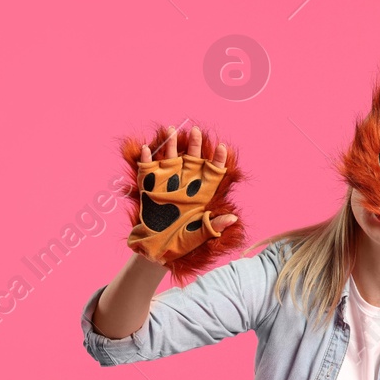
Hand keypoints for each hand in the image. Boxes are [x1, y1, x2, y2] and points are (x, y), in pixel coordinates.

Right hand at [126, 126, 239, 265]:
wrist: (157, 251)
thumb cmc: (181, 243)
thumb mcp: (199, 235)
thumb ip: (213, 226)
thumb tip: (233, 219)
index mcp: (200, 195)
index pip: (213, 173)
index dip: (218, 160)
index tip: (223, 147)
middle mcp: (184, 185)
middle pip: (192, 160)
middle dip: (196, 145)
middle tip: (197, 131)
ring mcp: (166, 184)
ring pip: (170, 159)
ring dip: (170, 144)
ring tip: (171, 129)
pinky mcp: (149, 188)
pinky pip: (147, 170)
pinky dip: (146, 159)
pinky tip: (148, 149)